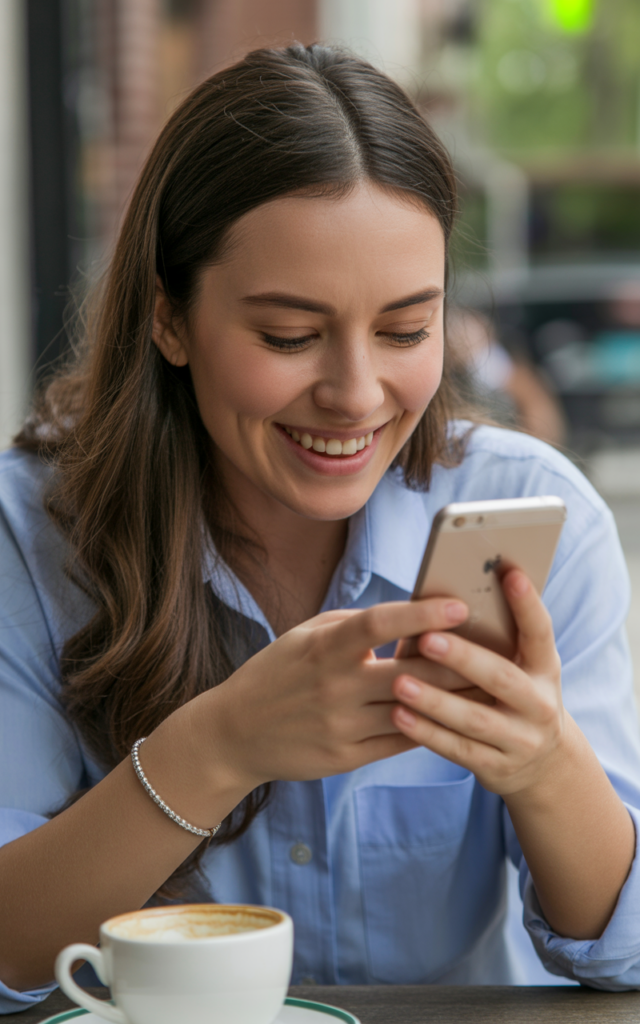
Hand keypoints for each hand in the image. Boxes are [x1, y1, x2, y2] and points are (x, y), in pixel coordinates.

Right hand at [200, 596, 468, 792]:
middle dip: (457, 659)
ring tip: (491, 685)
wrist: (234, 733)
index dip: (421, 614)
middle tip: (498, 647)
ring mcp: (341, 727)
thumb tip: (408, 617)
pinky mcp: (345, 759)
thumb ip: (354, 626)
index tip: (459, 606)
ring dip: (454, 698)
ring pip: (413, 710)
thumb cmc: (277, 673)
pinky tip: (457, 716)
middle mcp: (335, 687)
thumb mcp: (306, 635)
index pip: (380, 623)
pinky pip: (400, 740)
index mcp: (325, 648)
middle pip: (410, 672)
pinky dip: (430, 726)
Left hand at [390, 569, 564, 795]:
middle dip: (463, 658)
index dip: (528, 604)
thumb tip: (444, 601)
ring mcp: (521, 739)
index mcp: (544, 668)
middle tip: (427, 639)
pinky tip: (399, 715)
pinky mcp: (497, 767)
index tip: (508, 573)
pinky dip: (427, 732)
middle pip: (501, 678)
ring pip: (475, 719)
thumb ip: (494, 641)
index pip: (540, 631)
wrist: (544, 765)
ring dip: (435, 701)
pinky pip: (458, 749)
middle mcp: (539, 704)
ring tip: (399, 682)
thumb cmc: (515, 695)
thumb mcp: (521, 668)